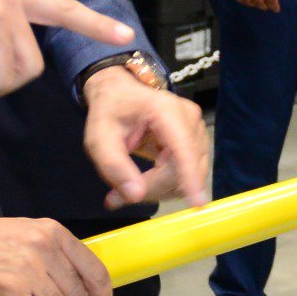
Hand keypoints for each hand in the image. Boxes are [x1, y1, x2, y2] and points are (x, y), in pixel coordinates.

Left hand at [81, 63, 212, 208]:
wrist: (121, 93)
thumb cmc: (110, 110)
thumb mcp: (99, 138)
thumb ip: (114, 166)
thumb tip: (135, 195)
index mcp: (165, 110)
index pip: (182, 147)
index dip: (189, 176)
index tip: (197, 202)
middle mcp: (189, 119)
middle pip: (182, 168)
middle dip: (152, 189)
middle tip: (116, 197)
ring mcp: (196, 131)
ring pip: (186, 175)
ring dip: (158, 189)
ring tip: (126, 188)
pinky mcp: (196, 143)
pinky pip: (186, 174)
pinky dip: (164, 185)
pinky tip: (144, 181)